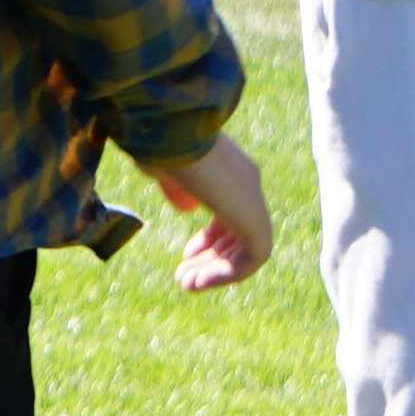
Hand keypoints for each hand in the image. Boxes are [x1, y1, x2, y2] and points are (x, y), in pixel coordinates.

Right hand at [148, 136, 274, 292]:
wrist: (174, 129)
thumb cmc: (159, 143)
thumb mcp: (163, 168)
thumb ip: (177, 188)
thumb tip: (187, 208)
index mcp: (227, 170)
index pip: (232, 211)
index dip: (211, 239)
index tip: (186, 254)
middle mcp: (246, 184)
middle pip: (239, 234)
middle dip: (212, 260)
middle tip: (184, 280)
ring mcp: (253, 200)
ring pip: (249, 249)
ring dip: (219, 272)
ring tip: (188, 286)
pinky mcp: (255, 217)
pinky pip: (255, 257)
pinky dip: (229, 273)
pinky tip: (201, 280)